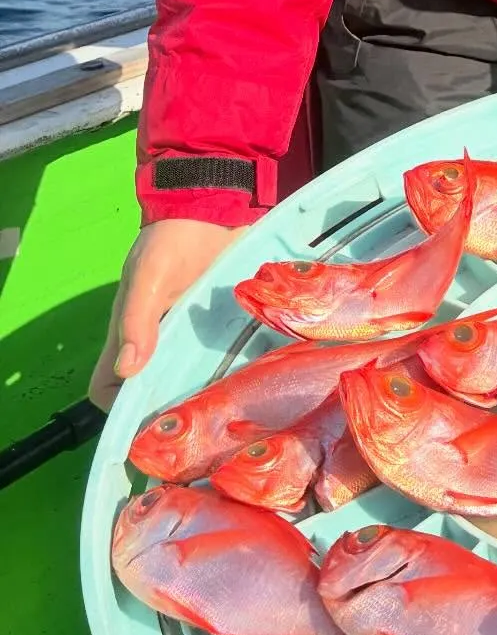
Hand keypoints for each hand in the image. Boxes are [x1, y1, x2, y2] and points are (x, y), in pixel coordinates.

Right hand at [89, 219, 247, 410]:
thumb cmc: (171, 239)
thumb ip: (137, 319)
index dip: (118, 410)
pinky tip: (251, 379)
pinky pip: (220, 356)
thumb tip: (128, 370)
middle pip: (152, 390)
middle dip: (167, 411)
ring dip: (201, 393)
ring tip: (228, 410)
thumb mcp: (149, 276)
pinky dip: (230, 368)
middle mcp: (157, 340)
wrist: (213, 206)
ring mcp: (189, 334)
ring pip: (187, 378)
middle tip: (197, 428)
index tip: (146, 425)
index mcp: (129, 332)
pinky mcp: (217, 324)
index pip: (108, 386)